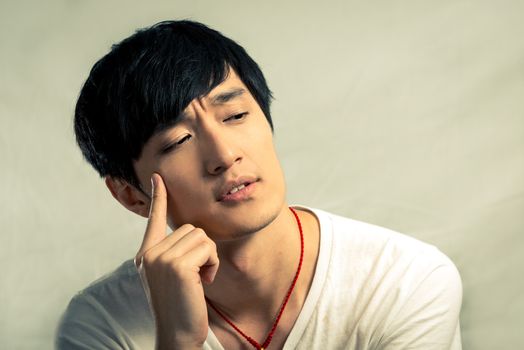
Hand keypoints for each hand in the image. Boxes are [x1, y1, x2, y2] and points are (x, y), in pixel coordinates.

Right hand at [136, 173, 218, 349]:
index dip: (158, 196)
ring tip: (200, 279)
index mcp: (146, 255)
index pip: (154, 219)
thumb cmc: (180, 306)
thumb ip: (174, 254)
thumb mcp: (171, 276)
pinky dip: (213, 264)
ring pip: (201, 237)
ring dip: (209, 258)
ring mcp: (161, 258)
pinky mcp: (177, 265)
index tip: (158, 177)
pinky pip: (208, 248)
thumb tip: (192, 234)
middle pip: (191, 228)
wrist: (177, 335)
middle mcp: (149, 254)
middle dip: (203, 250)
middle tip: (198, 275)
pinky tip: (204, 282)